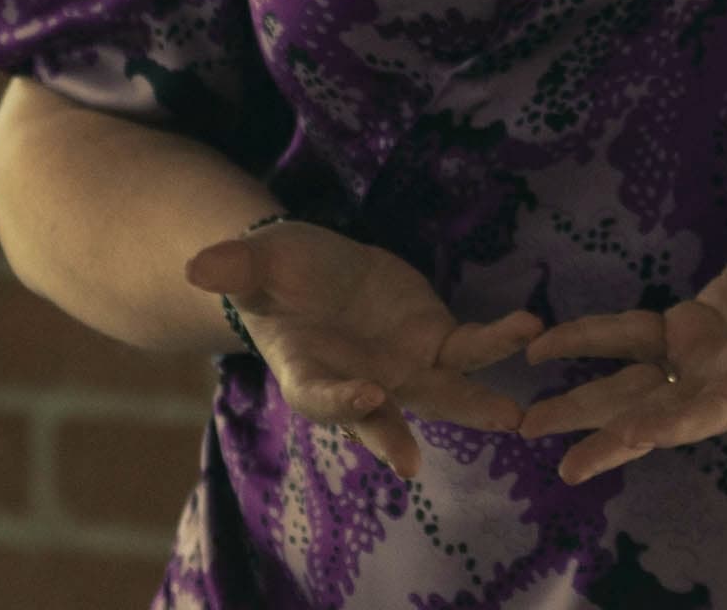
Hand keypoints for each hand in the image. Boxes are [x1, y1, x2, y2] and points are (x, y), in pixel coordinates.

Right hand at [181, 221, 543, 481]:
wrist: (311, 270)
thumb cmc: (274, 274)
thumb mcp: (253, 263)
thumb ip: (233, 269)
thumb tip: (197, 266)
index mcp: (310, 374)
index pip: (323, 398)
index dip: (342, 402)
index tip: (365, 396)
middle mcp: (362, 384)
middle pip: (384, 419)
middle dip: (398, 437)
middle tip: (412, 463)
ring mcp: (404, 368)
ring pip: (444, 394)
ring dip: (478, 404)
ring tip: (513, 416)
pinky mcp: (436, 340)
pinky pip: (471, 348)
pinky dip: (499, 342)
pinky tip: (529, 329)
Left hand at [518, 214, 726, 484]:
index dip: (684, 420)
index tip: (639, 437)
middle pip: (668, 414)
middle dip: (617, 439)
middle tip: (568, 468)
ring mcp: (706, 357)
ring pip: (636, 386)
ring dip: (584, 404)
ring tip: (527, 425)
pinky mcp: (688, 329)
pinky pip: (630, 339)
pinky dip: (588, 343)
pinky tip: (542, 350)